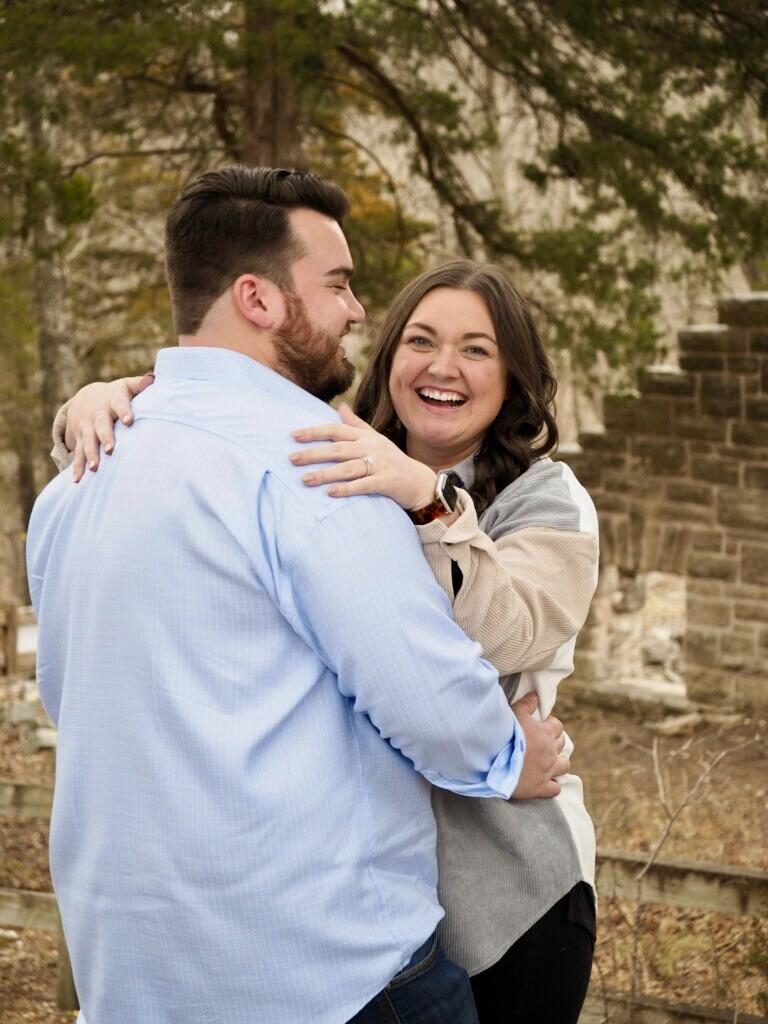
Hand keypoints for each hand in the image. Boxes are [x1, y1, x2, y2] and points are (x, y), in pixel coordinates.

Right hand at [67, 373, 154, 481]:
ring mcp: (87, 427)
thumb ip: (140, 385)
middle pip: (101, 425)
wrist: (85, 399)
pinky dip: (77, 467)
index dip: (124, 411)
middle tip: (112, 449)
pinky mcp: (80, 440)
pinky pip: (78, 454)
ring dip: (90, 455)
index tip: (129, 421)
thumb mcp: (126, 387)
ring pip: (88, 442)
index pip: (119, 403)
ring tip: (94, 468)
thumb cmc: (116, 396)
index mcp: (112, 399)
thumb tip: (153, 378)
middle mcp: (97, 414)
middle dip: (105, 437)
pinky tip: (77, 480)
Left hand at [290, 404, 439, 511]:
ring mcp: (380, 464)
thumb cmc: (393, 460)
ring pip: (348, 468)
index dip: (314, 432)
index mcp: (366, 437)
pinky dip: (347, 488)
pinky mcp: (387, 482)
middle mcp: (371, 447)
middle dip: (313, 453)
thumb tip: (340, 406)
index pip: (336, 430)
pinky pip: (364, 485)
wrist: (421, 482)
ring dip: (325, 474)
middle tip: (291, 459)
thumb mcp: (376, 439)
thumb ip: (356, 425)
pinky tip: (330, 493)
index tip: (293, 436)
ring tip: (304, 480)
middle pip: (338, 449)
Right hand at [509, 692, 568, 799]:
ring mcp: (547, 771)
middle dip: (555, 741)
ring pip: (564, 765)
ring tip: (550, 761)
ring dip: (559, 762)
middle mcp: (550, 752)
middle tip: (543, 742)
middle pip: (562, 743)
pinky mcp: (541, 787)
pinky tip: (546, 781)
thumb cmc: (504, 736)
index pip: (557, 725)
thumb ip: (526, 704)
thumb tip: (535, 695)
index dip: (551, 724)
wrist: (495, 763)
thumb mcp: (514, 714)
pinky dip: (552, 785)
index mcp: (546, 733)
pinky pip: (555, 788)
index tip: (542, 725)